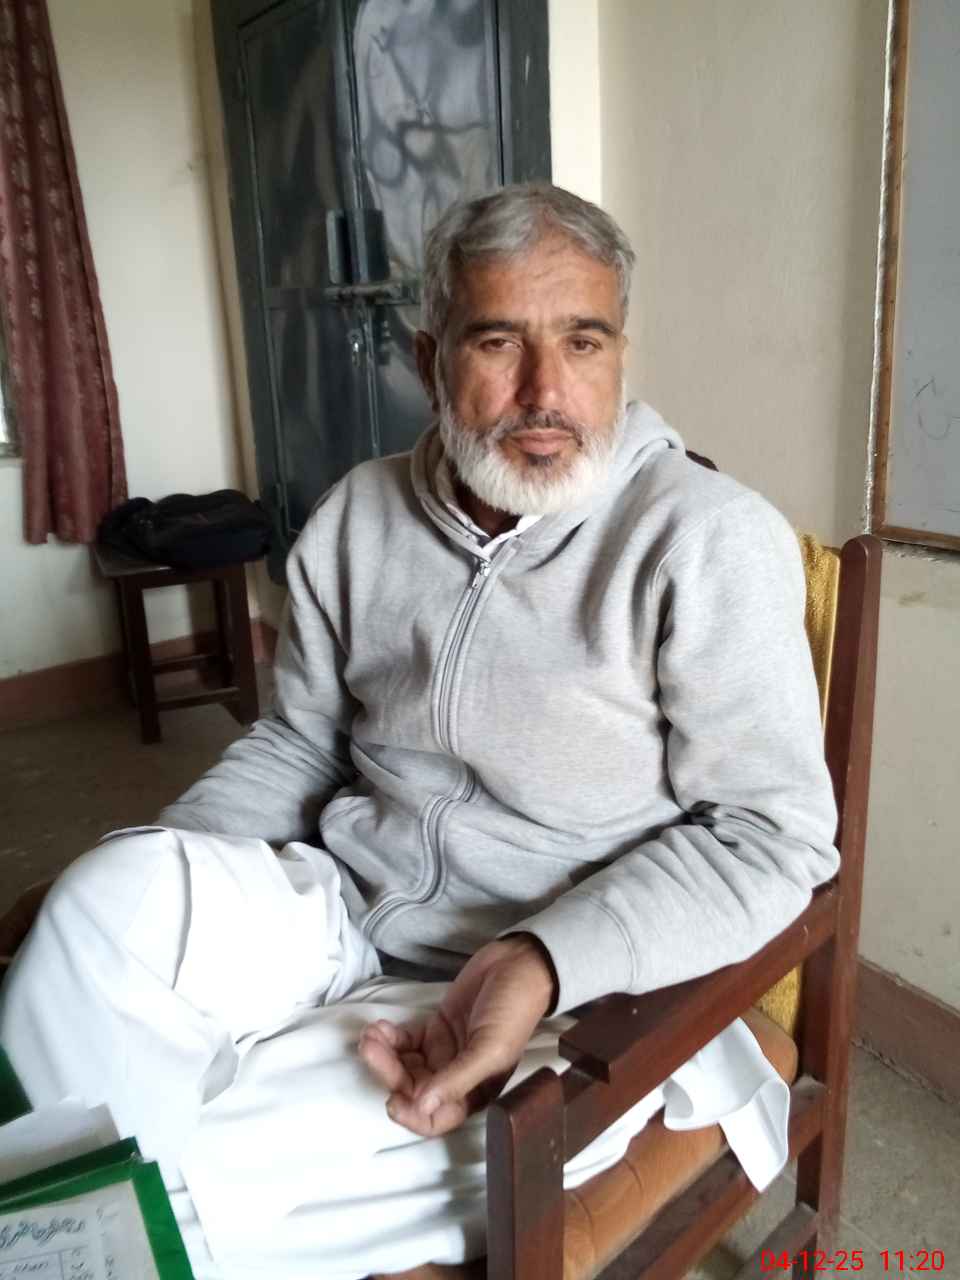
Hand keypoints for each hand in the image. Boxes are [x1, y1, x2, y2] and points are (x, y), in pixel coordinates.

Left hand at [357, 934, 557, 1136]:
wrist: (517, 964)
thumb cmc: (512, 1010)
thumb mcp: (491, 1047)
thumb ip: (458, 1078)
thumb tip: (422, 1106)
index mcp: (475, 1092)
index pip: (438, 1118)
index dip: (412, 1116)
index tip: (392, 1099)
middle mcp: (456, 1078)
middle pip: (413, 1089)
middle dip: (389, 1072)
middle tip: (371, 1048)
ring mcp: (442, 1052)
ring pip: (404, 1065)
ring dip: (383, 1054)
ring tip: (371, 1034)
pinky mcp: (434, 1029)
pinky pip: (405, 1042)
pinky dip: (389, 1038)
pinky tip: (381, 1026)